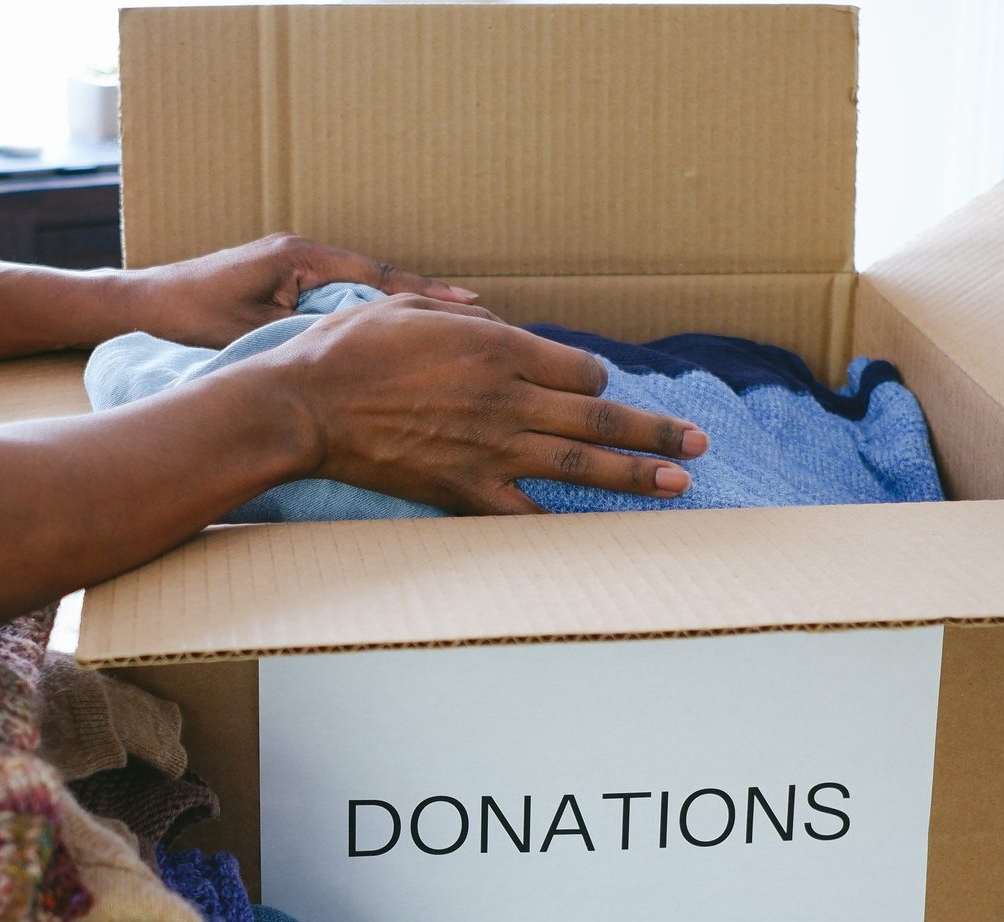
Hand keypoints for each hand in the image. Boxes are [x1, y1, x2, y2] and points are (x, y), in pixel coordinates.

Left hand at [116, 232, 479, 346]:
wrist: (146, 300)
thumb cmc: (191, 317)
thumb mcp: (249, 331)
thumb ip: (301, 332)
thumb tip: (354, 341)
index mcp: (299, 258)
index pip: (377, 275)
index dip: (424, 295)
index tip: (469, 305)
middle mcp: (303, 252)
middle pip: (379, 275)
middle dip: (427, 297)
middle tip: (481, 313)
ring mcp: (294, 262)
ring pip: (363, 283)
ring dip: (404, 302)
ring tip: (455, 319)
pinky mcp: (285, 276)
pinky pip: (342, 290)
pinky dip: (373, 306)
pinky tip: (399, 325)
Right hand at [249, 294, 709, 514]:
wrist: (305, 404)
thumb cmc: (347, 349)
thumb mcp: (407, 305)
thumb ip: (460, 317)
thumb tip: (492, 320)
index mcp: (498, 347)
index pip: (579, 367)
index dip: (595, 377)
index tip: (595, 387)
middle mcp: (507, 397)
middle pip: (600, 413)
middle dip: (655, 428)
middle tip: (698, 442)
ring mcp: (490, 447)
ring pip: (581, 461)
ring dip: (636, 472)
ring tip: (680, 482)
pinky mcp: (464, 489)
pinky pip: (526, 513)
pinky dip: (563, 525)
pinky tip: (597, 534)